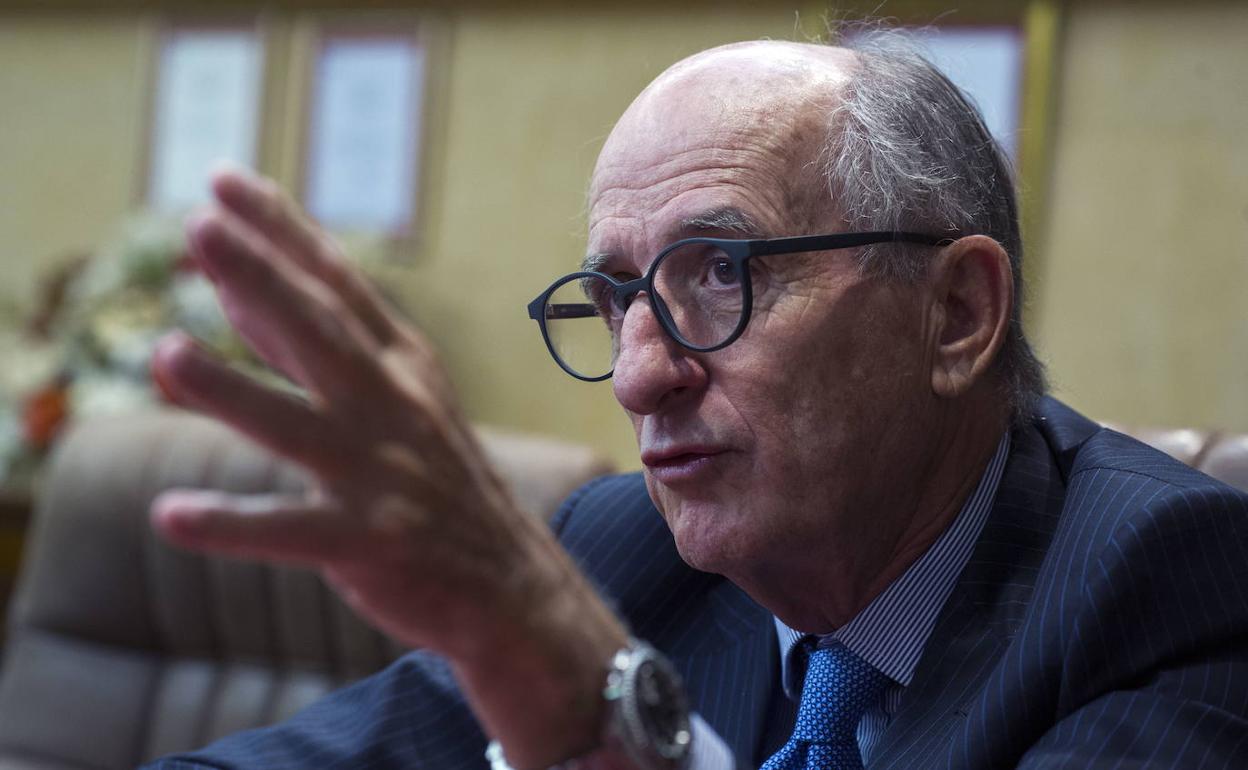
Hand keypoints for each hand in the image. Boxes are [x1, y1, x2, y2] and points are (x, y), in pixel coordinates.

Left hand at [151, 169, 627, 767]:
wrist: (509, 579)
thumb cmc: (435, 478)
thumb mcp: (393, 399)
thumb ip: (311, 348)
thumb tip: (234, 289)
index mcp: (401, 366)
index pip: (337, 284)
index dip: (281, 230)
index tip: (223, 179)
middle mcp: (394, 408)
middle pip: (323, 334)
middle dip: (263, 277)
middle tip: (199, 227)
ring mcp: (383, 476)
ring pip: (298, 427)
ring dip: (232, 390)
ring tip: (163, 354)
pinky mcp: (370, 544)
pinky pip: (291, 532)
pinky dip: (233, 525)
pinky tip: (171, 514)